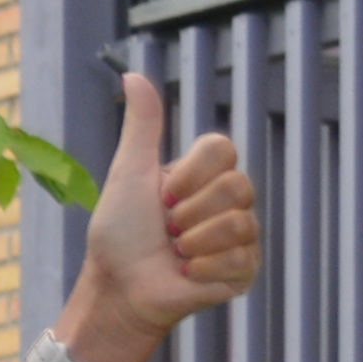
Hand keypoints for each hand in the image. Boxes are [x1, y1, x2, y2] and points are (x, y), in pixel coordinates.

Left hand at [61, 65, 261, 361]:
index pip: (223, 148)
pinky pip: (241, 257)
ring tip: (175, 253)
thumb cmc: (119, 234)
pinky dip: (203, 269)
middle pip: (237, 185)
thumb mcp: (129, 173)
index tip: (163, 196)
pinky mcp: (244, 269)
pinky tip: (187, 273)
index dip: (190, 174)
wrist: (118, 288)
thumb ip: (142, 126)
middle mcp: (229, 200)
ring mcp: (240, 235)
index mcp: (205, 173)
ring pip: (239, 223)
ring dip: (194, 242)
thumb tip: (133, 74)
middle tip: (167, 230)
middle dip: (189, 213)